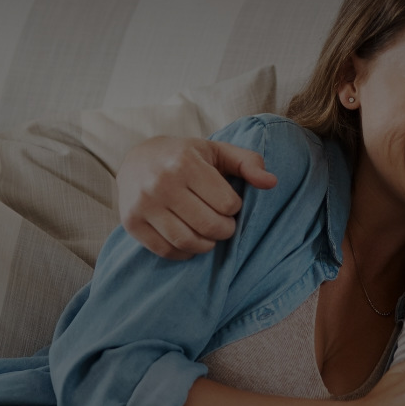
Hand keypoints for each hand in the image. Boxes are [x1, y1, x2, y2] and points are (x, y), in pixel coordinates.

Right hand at [116, 136, 277, 259]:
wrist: (136, 160)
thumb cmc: (184, 157)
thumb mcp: (217, 152)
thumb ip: (248, 163)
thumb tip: (272, 182)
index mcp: (185, 163)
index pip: (226, 203)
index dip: (233, 207)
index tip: (228, 203)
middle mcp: (162, 183)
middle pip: (209, 225)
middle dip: (225, 230)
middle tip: (224, 225)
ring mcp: (144, 205)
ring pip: (187, 242)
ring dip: (206, 245)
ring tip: (208, 235)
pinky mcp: (132, 222)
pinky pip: (166, 250)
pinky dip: (184, 253)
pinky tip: (190, 242)